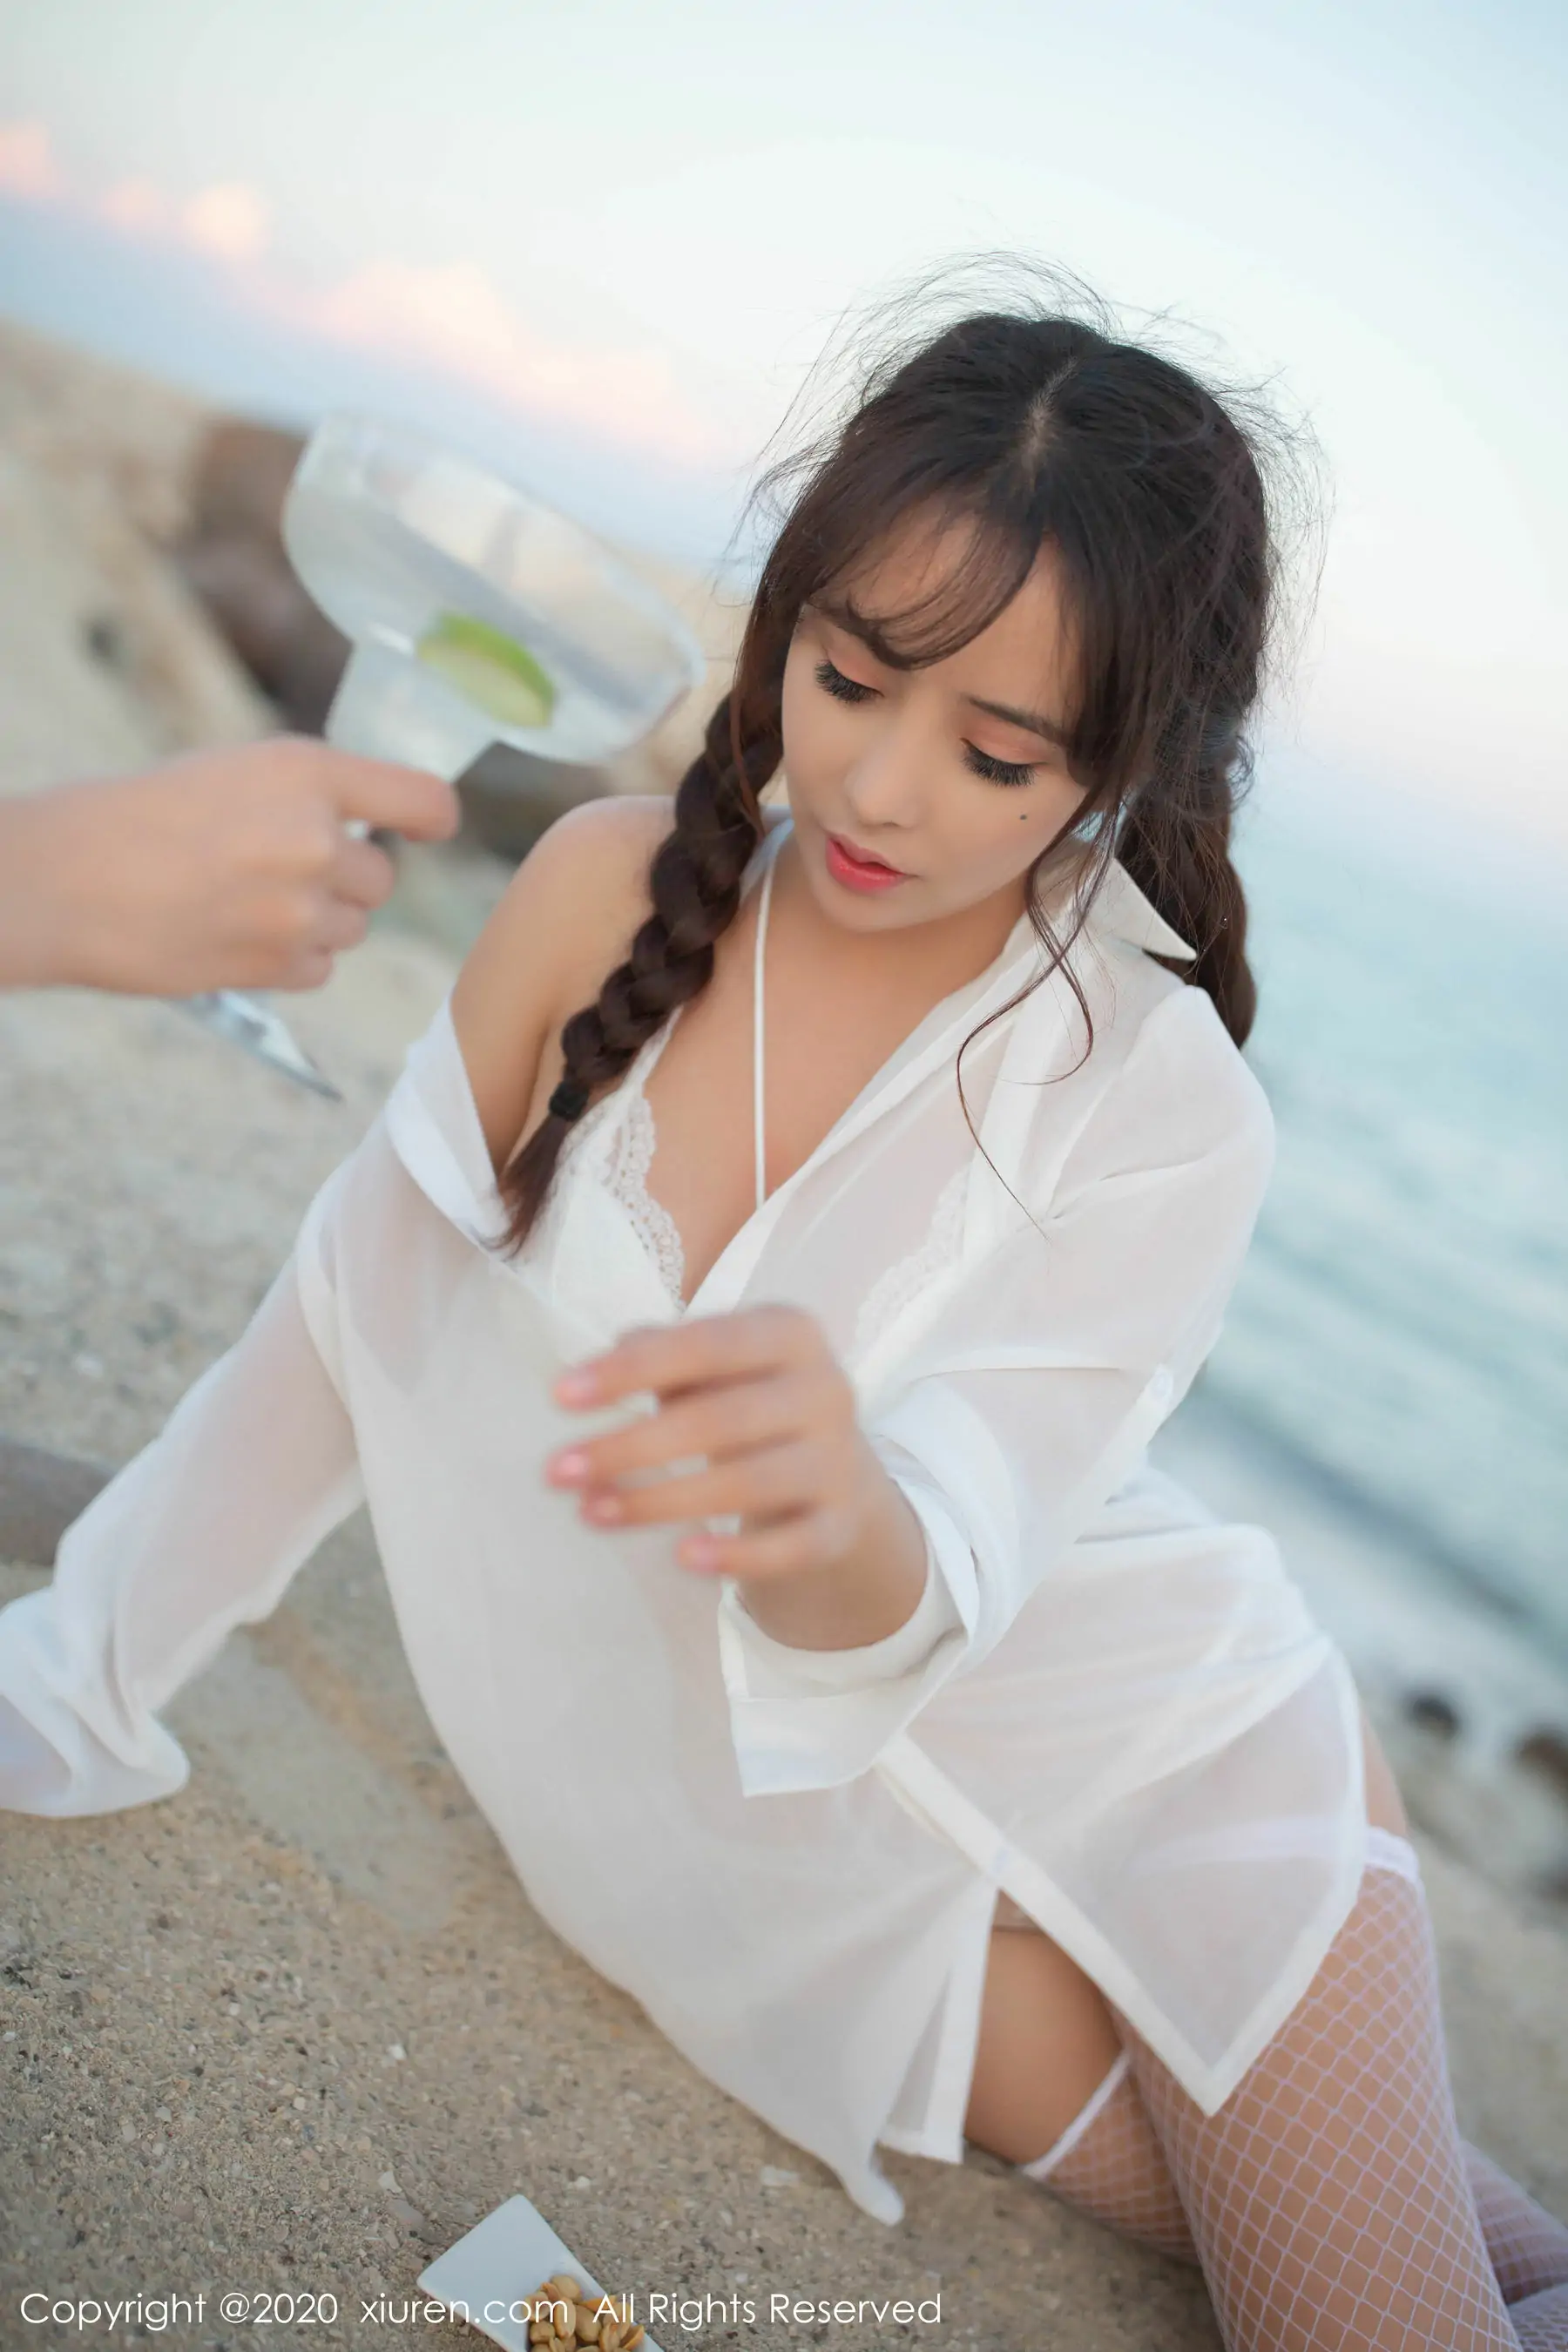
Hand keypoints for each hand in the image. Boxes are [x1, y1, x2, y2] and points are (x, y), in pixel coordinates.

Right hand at [0, 736, 459, 995]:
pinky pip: (320, 969)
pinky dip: (288, 960)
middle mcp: (315, 839)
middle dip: (343, 878)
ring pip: (353, 927)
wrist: (66, 881)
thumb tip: (373, 825)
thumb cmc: (138, 817)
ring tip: (241, 901)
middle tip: (274, 869)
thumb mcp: (232, 770)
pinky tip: (232, 934)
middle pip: (382, 877)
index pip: (423, 800)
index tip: (429, 826)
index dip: (431, 817)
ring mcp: (301, 909)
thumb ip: (308, 794)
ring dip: (314, 921)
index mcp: (306, 772)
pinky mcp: (279, 965)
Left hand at [545, 1304, 885, 1587]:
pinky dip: (737, 1556)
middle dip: (630, 1447)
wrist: (837, 1473)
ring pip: (747, 1485)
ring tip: (590, 1513)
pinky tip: (681, 1558)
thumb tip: (606, 1357)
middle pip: (721, 1420)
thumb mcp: (716, 1365)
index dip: (633, 1370)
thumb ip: (662, 1352)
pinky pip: (791, 1546)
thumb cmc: (750, 1402)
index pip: (706, 1344)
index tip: (560, 1396)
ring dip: (660, 1502)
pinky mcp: (840, 1524)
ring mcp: (838, 1461)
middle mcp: (826, 1389)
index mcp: (790, 1333)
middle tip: (557, 1472)